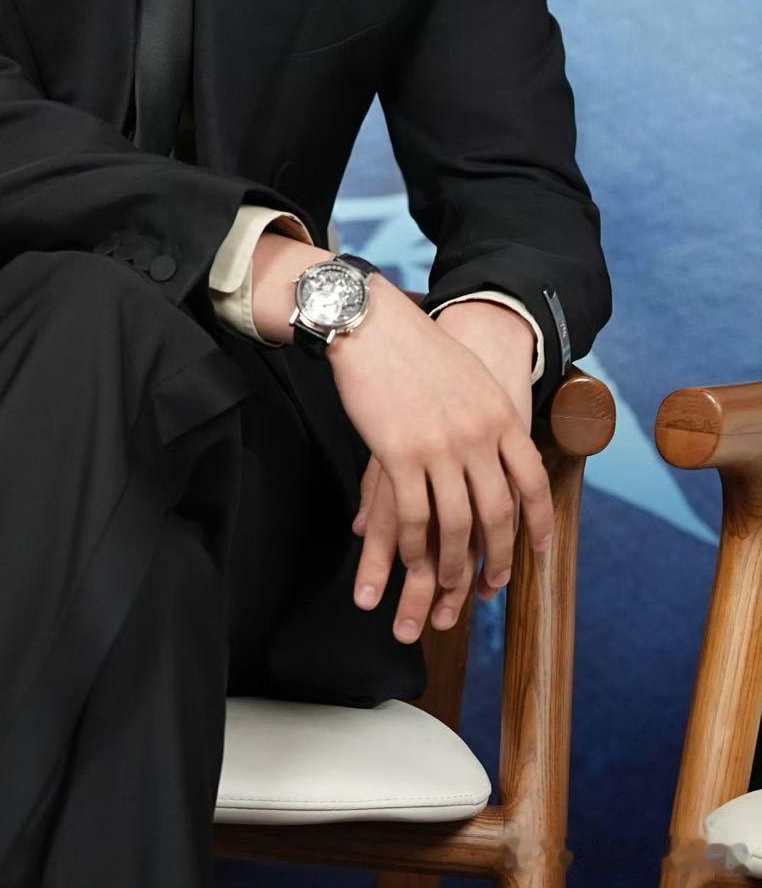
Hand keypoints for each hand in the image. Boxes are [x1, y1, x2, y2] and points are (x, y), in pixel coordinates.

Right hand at [331, 278, 552, 643]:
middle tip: (491, 587)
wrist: (373, 324)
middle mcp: (477, 435)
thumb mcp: (471, 379)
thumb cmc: (417, 348)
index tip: (538, 549)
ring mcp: (440, 446)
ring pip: (455, 524)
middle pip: (496, 512)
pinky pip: (414, 516)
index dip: (537, 521)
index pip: (532, 481)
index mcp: (500, 415)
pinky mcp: (399, 454)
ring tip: (449, 587)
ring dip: (453, 564)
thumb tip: (504, 447)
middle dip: (496, 558)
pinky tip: (410, 560)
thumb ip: (490, 416)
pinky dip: (414, 546)